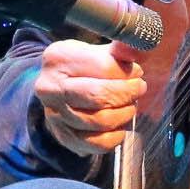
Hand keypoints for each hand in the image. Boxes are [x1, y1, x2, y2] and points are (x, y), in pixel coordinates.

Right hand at [31, 36, 145, 154]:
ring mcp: (55, 115)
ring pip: (101, 121)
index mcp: (58, 58)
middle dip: (127, 93)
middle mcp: (50, 87)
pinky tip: (120, 124)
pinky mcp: (65, 137)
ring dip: (125, 113)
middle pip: (100, 95)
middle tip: (139, 88)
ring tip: (130, 104)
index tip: (137, 72)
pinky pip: (99, 143)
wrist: (57, 91)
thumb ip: (119, 50)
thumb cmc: (83, 68)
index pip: (103, 67)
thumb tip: (138, 45)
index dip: (127, 72)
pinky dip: (116, 135)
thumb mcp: (96, 51)